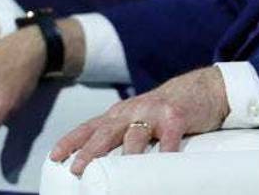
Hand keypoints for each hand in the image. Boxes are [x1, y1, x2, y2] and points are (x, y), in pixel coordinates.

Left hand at [49, 67, 229, 176]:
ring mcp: (155, 112)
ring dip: (124, 154)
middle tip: (78, 168)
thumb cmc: (168, 109)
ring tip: (116, 171)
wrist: (203, 87)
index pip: (89, 127)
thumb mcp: (139, 117)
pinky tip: (162, 163)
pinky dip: (165, 152)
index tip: (54, 157)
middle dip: (90, 151)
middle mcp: (133, 110)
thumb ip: (122, 134)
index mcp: (120, 113)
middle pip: (106, 132)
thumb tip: (102, 165)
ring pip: (135, 135)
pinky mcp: (176, 117)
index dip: (70, 141)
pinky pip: (169, 138)